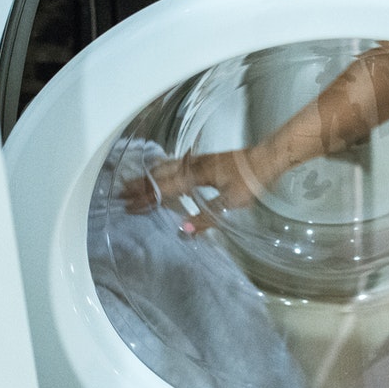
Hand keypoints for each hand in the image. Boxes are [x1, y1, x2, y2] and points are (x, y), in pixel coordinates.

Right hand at [120, 141, 284, 233]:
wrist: (267, 157)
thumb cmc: (252, 180)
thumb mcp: (231, 204)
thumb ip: (207, 218)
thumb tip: (184, 230)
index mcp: (195, 176)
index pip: (164, 189)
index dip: (146, 199)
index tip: (129, 206)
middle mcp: (193, 165)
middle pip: (160, 175)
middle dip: (140, 185)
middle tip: (121, 193)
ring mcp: (199, 160)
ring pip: (166, 166)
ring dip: (149, 176)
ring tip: (134, 182)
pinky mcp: (205, 159)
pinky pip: (175, 163)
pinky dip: (161, 169)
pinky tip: (161, 171)